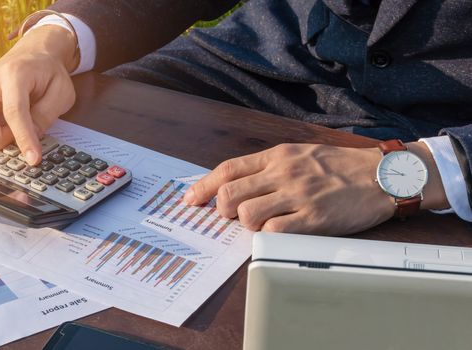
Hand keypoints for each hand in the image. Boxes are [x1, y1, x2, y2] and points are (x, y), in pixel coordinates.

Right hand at [0, 25, 77, 164]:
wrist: (34, 54)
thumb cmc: (48, 73)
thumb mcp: (61, 92)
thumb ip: (46, 115)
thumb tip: (29, 139)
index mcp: (15, 73)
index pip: (14, 111)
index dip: (23, 138)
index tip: (33, 159)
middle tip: (15, 137)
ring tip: (4, 132)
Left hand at [182, 142, 447, 234]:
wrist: (382, 174)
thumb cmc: (339, 165)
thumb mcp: (300, 154)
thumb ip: (269, 166)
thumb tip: (237, 183)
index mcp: (277, 156)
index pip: (228, 169)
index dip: (203, 186)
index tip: (191, 200)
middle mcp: (283, 173)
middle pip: (229, 193)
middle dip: (219, 209)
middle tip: (227, 216)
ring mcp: (298, 195)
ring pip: (247, 213)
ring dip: (245, 223)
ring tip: (259, 224)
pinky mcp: (314, 218)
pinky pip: (275, 231)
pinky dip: (268, 235)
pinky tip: (278, 232)